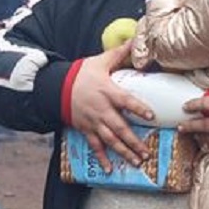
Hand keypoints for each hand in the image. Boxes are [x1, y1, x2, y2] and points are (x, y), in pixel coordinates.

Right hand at [67, 41, 154, 171]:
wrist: (57, 87)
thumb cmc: (81, 73)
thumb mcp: (100, 61)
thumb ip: (119, 53)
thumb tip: (135, 40)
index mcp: (107, 92)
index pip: (126, 101)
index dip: (138, 108)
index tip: (151, 116)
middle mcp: (101, 109)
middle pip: (119, 128)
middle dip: (133, 141)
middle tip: (146, 152)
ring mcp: (93, 122)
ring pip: (110, 140)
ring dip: (123, 152)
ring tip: (137, 162)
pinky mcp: (86, 129)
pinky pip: (95, 146)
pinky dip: (102, 159)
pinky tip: (111, 169)